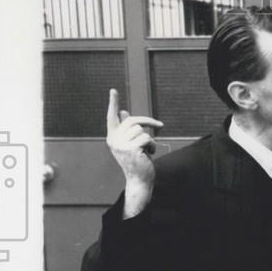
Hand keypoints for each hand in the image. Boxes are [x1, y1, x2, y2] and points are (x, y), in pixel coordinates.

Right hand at [105, 89, 162, 217]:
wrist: (139, 180)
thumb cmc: (136, 161)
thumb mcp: (130, 143)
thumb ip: (127, 129)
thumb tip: (123, 112)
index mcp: (112, 137)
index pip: (111, 117)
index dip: (112, 103)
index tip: (113, 90)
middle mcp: (113, 140)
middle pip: (133, 120)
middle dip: (148, 121)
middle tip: (160, 125)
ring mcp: (121, 145)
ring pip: (141, 130)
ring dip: (150, 139)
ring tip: (148, 150)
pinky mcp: (131, 149)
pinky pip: (147, 138)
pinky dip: (152, 145)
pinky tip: (150, 154)